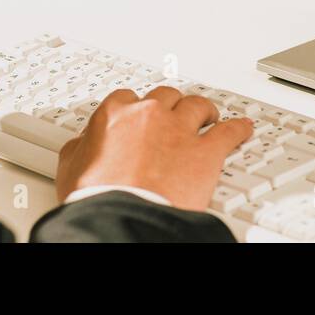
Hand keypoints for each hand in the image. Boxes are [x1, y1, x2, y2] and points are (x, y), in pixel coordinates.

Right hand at [55, 86, 253, 209]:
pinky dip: (238, 130)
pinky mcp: (206, 153)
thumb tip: (81, 144)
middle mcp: (150, 114)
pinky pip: (229, 133)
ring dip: (204, 110)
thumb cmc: (96, 197)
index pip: (127, 98)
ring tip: (209, 115)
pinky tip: (244, 129)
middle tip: (173, 113)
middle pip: (166, 96)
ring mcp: (180, 131)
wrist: (122, 218)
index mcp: (116, 114)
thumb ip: (80, 147)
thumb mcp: (71, 168)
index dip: (135, 108)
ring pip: (197, 106)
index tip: (138, 115)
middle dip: (170, 105)